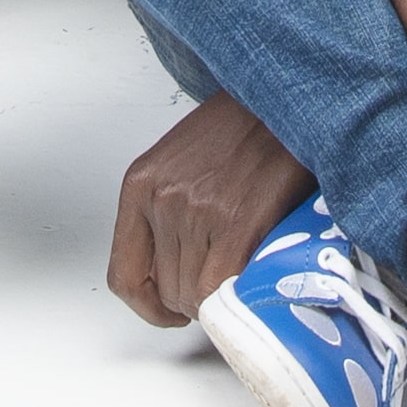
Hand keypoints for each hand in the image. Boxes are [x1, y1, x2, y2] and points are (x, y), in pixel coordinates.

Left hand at [105, 89, 310, 327]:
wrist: (281, 98)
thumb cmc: (238, 127)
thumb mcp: (181, 162)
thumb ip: (165, 213)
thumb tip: (169, 277)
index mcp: (141, 184)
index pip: (124, 276)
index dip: (149, 305)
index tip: (170, 308)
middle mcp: (163, 199)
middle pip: (167, 292)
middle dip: (195, 296)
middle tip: (221, 277)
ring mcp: (197, 212)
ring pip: (195, 297)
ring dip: (218, 296)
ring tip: (240, 266)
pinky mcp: (236, 223)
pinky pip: (221, 291)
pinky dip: (235, 296)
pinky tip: (250, 274)